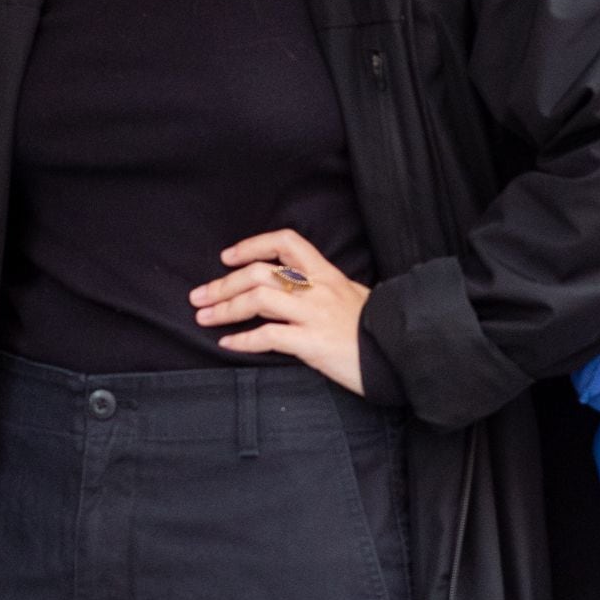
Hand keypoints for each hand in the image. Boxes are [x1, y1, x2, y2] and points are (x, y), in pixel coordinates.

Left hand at [190, 230, 370, 394]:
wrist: (400, 356)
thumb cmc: (376, 332)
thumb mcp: (351, 298)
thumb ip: (322, 290)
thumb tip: (291, 290)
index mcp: (327, 274)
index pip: (286, 243)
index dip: (253, 245)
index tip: (227, 257)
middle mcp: (318, 289)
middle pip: (260, 273)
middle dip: (223, 284)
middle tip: (199, 296)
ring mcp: (315, 315)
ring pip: (259, 299)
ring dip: (224, 308)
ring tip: (204, 318)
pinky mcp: (313, 343)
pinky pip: (270, 336)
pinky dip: (243, 340)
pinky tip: (228, 344)